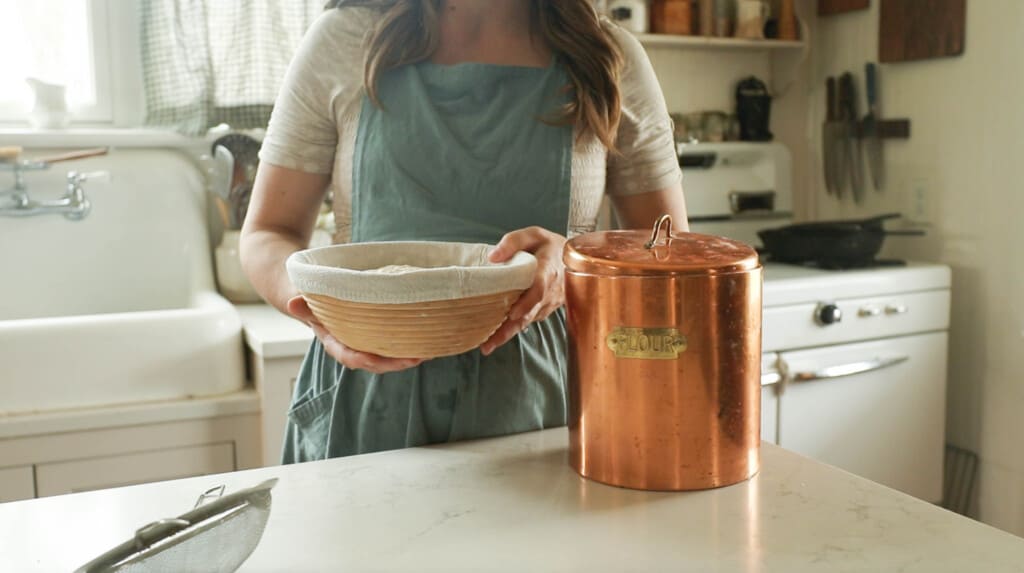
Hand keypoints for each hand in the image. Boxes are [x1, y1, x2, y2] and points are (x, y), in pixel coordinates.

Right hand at [286, 295, 423, 373]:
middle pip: (375, 362)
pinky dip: (409, 344)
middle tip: (417, 358)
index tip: (377, 360)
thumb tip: (295, 302)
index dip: (364, 360)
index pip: (349, 356)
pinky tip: (427, 341)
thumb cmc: (307, 297)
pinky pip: (392, 343)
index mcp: (333, 342)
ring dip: (407, 357)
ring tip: (428, 352)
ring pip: (387, 356)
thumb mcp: (303, 298)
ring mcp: (365, 342)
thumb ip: (302, 303)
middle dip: (395, 363)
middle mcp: (351, 346)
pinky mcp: (376, 335)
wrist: (310, 295)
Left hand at [480, 226, 566, 355]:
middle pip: (529, 314)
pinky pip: (529, 320)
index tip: (511, 314)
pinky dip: (513, 329)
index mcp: (547, 270)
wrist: (574, 257)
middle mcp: (550, 291)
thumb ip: (513, 242)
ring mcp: (549, 303)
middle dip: (509, 330)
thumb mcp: (533, 234)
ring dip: (508, 334)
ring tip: (487, 345)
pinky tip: (496, 336)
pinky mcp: (545, 309)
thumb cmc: (549, 245)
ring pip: (527, 321)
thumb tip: (492, 257)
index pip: (538, 290)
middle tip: (489, 344)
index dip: (526, 303)